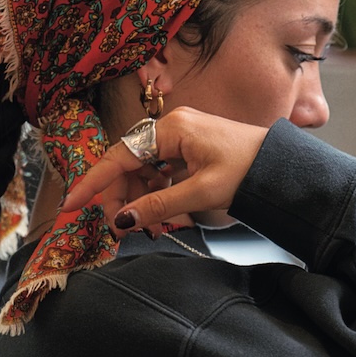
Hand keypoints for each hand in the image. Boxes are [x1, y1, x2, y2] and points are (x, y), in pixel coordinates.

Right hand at [61, 107, 268, 234]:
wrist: (284, 168)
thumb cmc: (249, 172)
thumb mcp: (201, 193)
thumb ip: (158, 206)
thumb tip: (122, 220)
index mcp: (172, 129)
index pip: (119, 156)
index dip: (93, 182)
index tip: (71, 203)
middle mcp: (171, 127)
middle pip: (127, 164)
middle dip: (120, 197)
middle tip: (122, 229)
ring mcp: (180, 137)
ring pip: (142, 170)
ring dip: (138, 199)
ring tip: (146, 227)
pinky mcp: (188, 148)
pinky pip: (158, 171)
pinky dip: (154, 193)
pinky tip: (158, 214)